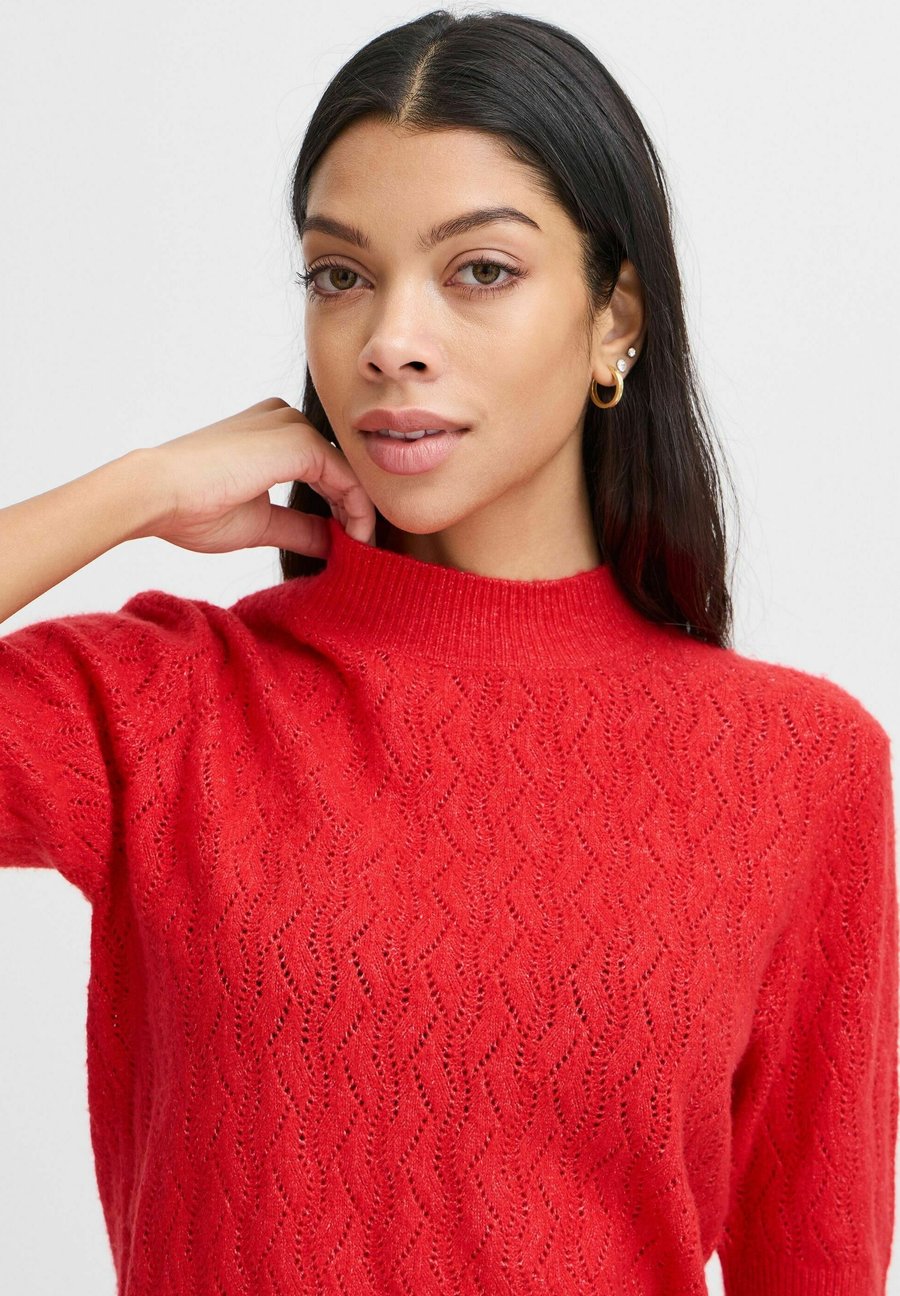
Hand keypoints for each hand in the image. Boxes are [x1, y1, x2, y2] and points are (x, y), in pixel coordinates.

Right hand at [137, 397, 375, 556]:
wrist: (158, 494)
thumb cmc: (193, 508)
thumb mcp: (260, 523)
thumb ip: (299, 527)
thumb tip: (333, 543)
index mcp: (270, 432)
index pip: (325, 469)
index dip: (342, 509)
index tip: (349, 546)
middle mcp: (284, 420)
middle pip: (341, 468)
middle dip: (355, 511)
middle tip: (360, 551)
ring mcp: (292, 426)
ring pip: (349, 472)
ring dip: (360, 515)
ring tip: (359, 551)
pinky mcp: (299, 441)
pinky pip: (348, 478)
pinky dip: (358, 511)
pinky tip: (355, 540)